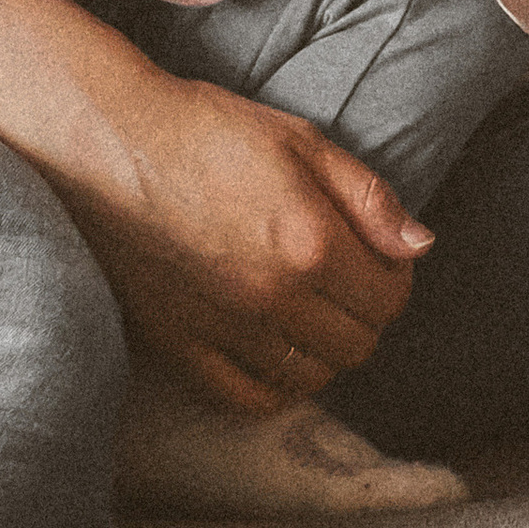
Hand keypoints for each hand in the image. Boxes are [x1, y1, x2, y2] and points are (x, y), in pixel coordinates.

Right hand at [70, 66, 430, 413]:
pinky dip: (273, 386)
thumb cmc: (206, 130)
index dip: (395, 280)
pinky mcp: (179, 346)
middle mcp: (272, 299)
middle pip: (356, 345)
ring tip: (312, 315)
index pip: (388, 300)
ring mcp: (224, 330)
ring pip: (308, 378)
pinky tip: (273, 354)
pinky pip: (246, 398)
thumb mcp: (301, 140)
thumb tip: (420, 245)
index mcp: (311, 244)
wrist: (108, 144)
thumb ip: (367, 198)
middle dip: (365, 316)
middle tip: (347, 285)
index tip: (380, 261)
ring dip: (324, 352)